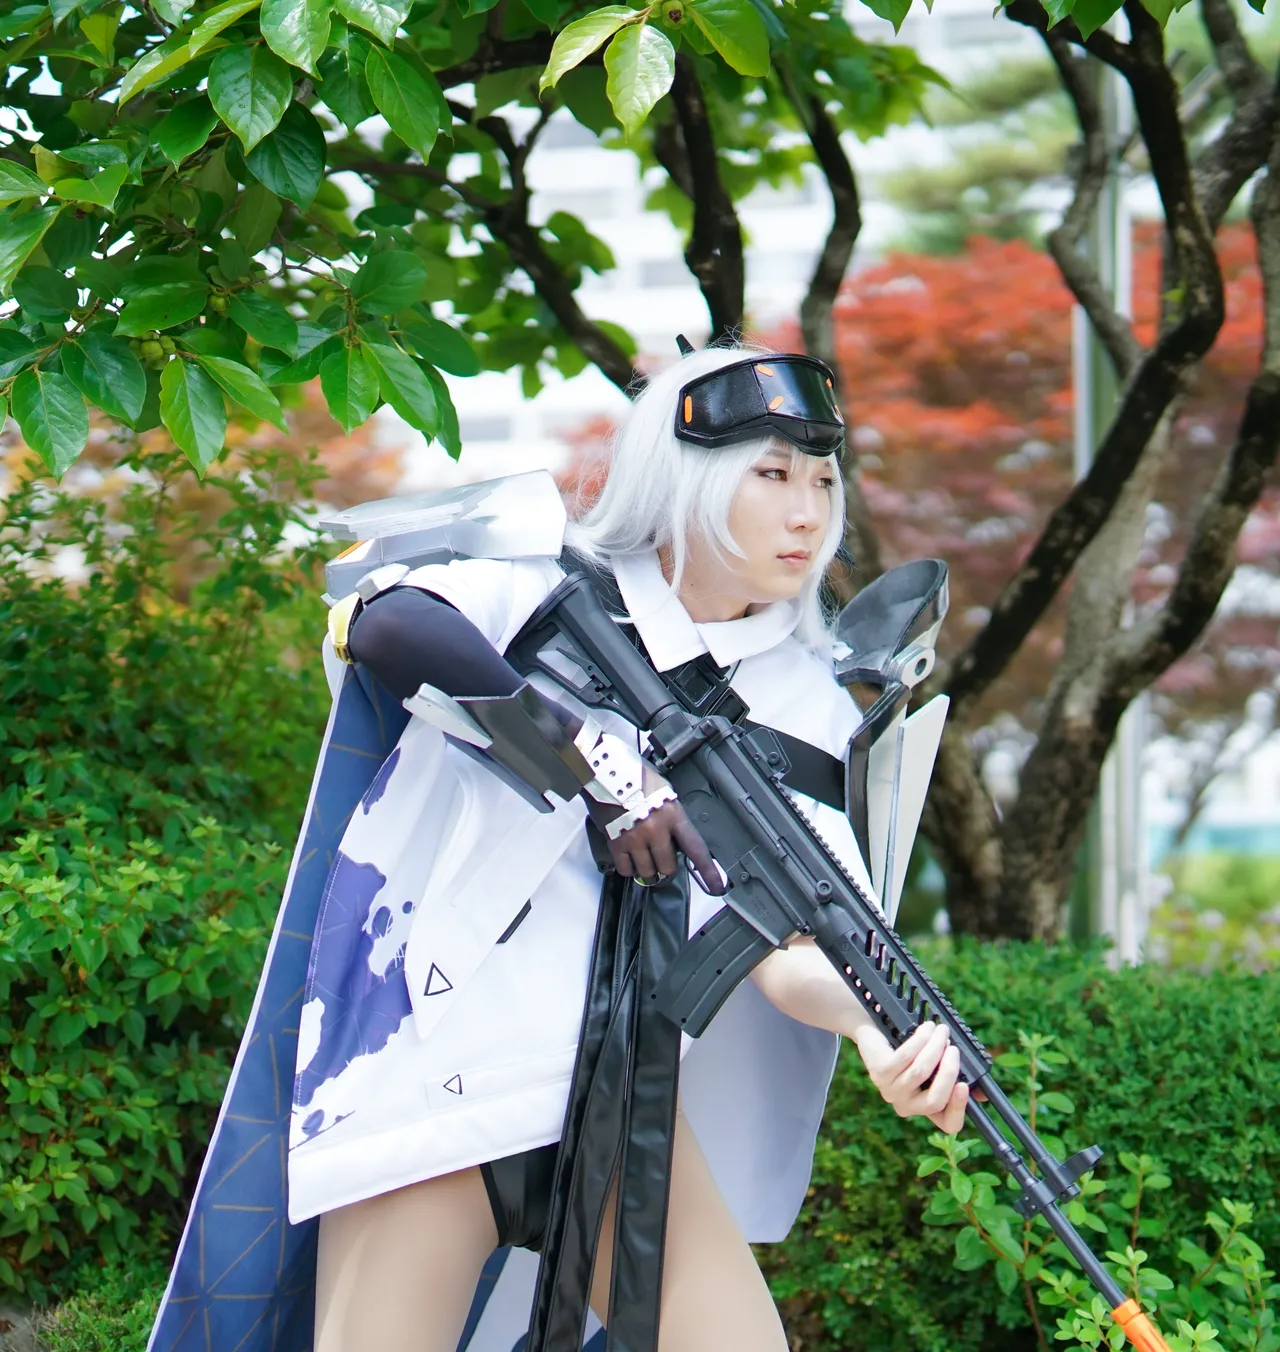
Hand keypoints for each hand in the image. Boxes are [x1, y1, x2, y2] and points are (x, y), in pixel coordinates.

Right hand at [584, 768, 726, 895]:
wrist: (604, 771)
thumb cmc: (634, 776)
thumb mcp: (663, 791)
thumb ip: (672, 816)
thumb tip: (677, 837)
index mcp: (673, 815)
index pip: (696, 849)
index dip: (708, 871)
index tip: (716, 886)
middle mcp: (656, 830)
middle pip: (668, 868)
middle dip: (667, 869)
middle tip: (662, 862)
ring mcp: (635, 838)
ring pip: (648, 872)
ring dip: (647, 870)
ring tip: (644, 859)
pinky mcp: (616, 843)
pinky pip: (626, 869)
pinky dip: (629, 868)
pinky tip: (629, 857)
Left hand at [851, 1020, 969, 1133]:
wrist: (875, 1033)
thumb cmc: (910, 1052)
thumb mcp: (935, 1067)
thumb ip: (957, 1079)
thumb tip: (983, 1095)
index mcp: (925, 1109)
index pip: (948, 1125)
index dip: (959, 1109)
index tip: (964, 1085)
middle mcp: (907, 1106)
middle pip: (936, 1100)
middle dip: (949, 1071)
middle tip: (954, 1048)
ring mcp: (890, 1091)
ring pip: (921, 1073)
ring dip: (935, 1048)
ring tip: (941, 1031)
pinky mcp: (879, 1073)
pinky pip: (905, 1057)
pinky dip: (920, 1040)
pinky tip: (926, 1029)